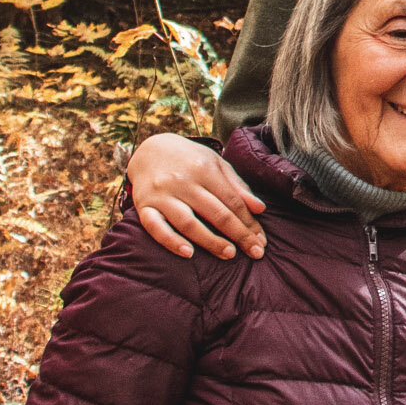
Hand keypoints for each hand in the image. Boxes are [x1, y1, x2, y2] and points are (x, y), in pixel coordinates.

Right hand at [129, 133, 264, 261]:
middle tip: (254, 253)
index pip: (232, 200)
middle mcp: (183, 182)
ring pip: (188, 222)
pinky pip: (156, 228)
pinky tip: (188, 254)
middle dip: (238, 234)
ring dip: (210, 241)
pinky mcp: (144, 206)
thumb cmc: (190, 160)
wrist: (149, 149)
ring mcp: (162, 195)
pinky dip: (172, 242)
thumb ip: (237, 186)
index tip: (261, 241)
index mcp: (204, 170)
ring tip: (229, 254)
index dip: (249, 222)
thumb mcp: (216, 164)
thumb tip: (260, 209)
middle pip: (215, 213)